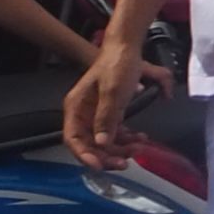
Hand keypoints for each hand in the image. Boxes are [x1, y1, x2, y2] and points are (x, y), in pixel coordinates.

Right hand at [62, 35, 151, 166]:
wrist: (127, 48)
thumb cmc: (116, 66)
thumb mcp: (113, 92)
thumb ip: (106, 117)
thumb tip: (101, 142)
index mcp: (76, 108)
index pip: (73, 139)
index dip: (85, 155)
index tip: (100, 165)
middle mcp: (84, 114)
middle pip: (90, 144)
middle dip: (107, 155)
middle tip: (125, 162)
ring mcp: (97, 114)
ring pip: (105, 140)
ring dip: (120, 148)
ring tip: (138, 148)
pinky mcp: (111, 112)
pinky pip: (116, 132)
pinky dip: (127, 138)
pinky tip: (140, 139)